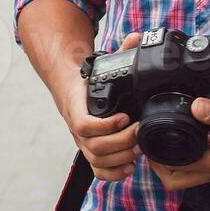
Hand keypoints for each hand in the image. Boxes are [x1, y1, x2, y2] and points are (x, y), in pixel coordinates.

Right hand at [62, 32, 142, 181]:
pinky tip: (130, 167)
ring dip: (121, 157)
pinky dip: (113, 173)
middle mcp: (77, 128)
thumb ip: (121, 52)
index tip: (126, 117)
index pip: (84, 125)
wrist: (69, 88)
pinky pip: (97, 170)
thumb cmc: (87, 79)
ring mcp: (82, 142)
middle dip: (122, 142)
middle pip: (95, 147)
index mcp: (76, 106)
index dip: (106, 125)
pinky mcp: (90, 150)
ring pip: (97, 161)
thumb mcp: (102, 63)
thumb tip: (138, 37)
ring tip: (139, 148)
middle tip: (140, 132)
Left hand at [148, 98, 209, 191]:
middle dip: (158, 167)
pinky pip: (196, 165)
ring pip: (185, 175)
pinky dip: (183, 156)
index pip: (175, 174)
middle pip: (175, 181)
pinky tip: (182, 135)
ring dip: (170, 162)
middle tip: (149, 141)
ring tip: (159, 138)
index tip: (146, 140)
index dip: (156, 161)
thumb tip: (195, 107)